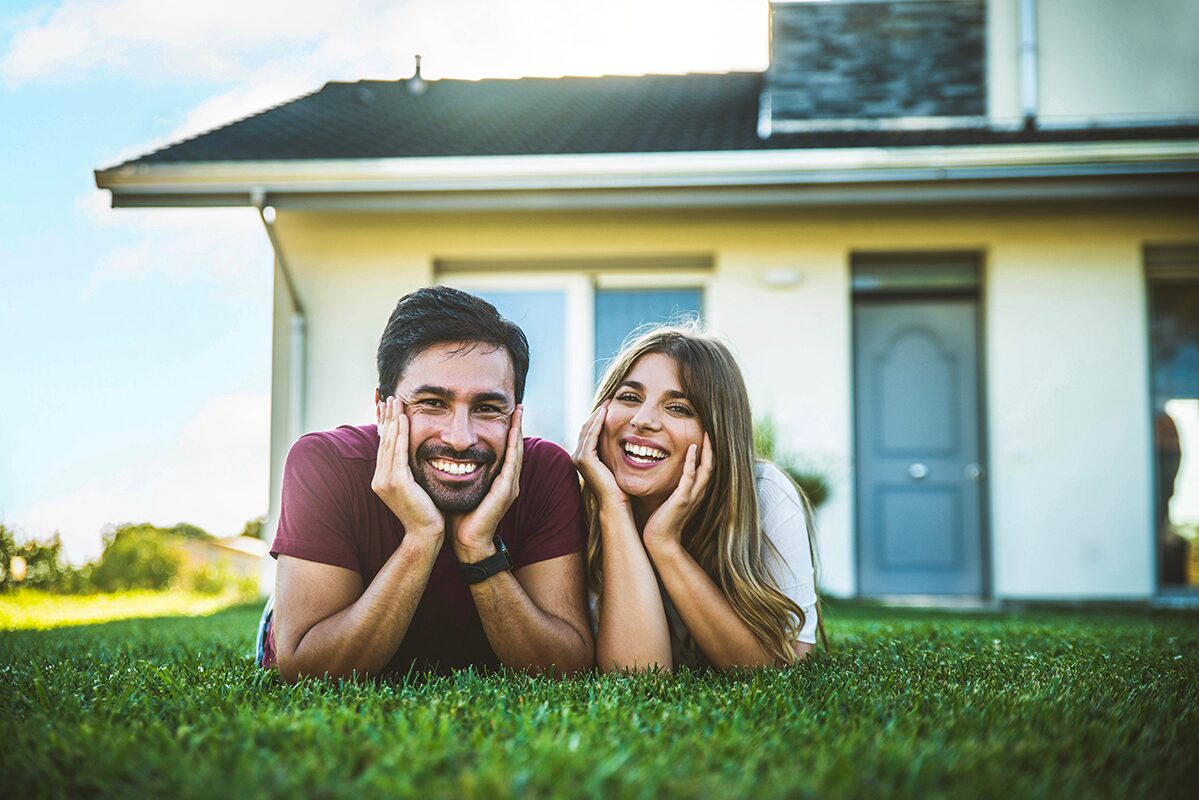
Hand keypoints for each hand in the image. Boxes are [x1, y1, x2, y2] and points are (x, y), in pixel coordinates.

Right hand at [372, 397, 442, 539]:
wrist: (427, 534)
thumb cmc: (427, 512)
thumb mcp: (415, 487)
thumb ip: (410, 470)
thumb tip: (414, 455)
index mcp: (383, 479)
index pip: (385, 446)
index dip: (387, 425)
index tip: (390, 408)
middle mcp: (380, 478)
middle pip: (384, 440)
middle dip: (387, 417)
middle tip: (390, 397)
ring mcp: (386, 480)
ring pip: (389, 442)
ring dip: (392, 419)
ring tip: (396, 401)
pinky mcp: (397, 482)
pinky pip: (398, 452)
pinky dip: (400, 434)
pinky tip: (403, 419)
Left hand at [448, 405, 523, 562]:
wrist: (466, 542)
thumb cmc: (460, 516)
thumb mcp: (460, 486)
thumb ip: (459, 471)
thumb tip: (444, 454)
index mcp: (499, 480)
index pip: (505, 450)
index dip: (508, 431)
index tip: (508, 412)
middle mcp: (509, 481)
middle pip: (515, 447)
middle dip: (517, 426)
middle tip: (519, 406)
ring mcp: (510, 486)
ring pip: (517, 452)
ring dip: (518, 431)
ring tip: (519, 413)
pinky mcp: (506, 491)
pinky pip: (512, 464)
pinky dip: (514, 446)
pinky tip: (513, 433)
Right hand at [571, 401, 629, 510]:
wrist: (616, 502)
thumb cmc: (619, 486)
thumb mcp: (615, 462)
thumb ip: (612, 450)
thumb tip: (622, 437)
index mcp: (584, 457)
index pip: (589, 431)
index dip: (599, 417)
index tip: (610, 405)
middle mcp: (577, 456)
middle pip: (586, 427)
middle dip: (597, 412)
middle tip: (609, 399)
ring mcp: (578, 457)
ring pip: (587, 429)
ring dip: (597, 414)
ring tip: (608, 402)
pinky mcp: (584, 459)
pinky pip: (591, 436)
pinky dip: (597, 423)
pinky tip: (605, 413)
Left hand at [643, 434, 712, 551]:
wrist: (660, 541)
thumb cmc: (662, 521)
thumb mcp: (670, 500)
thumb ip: (673, 488)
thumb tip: (665, 474)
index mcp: (695, 493)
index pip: (706, 470)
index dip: (708, 454)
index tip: (705, 438)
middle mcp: (698, 494)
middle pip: (711, 467)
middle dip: (712, 449)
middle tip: (710, 431)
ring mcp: (692, 496)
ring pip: (705, 469)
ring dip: (706, 451)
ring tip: (706, 435)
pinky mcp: (682, 499)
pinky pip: (690, 476)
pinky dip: (692, 461)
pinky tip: (692, 447)